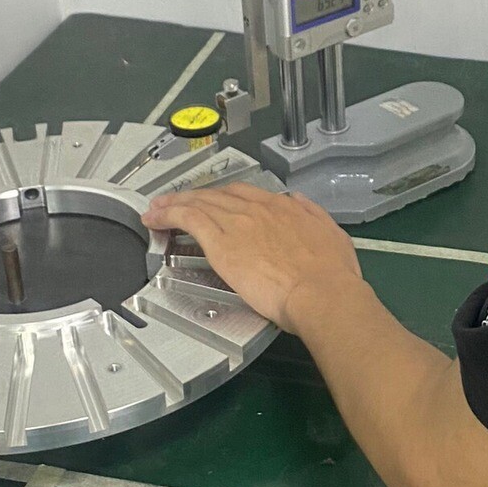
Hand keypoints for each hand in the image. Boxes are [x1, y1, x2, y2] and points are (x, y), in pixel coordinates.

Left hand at [142, 182, 361, 331]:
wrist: (321, 292)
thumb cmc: (331, 275)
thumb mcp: (332, 234)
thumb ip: (312, 214)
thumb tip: (297, 201)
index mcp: (283, 208)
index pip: (244, 194)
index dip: (224, 196)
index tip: (214, 201)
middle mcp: (257, 210)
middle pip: (216, 195)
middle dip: (194, 196)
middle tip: (176, 201)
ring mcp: (237, 224)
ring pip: (198, 203)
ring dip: (174, 203)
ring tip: (157, 208)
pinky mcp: (221, 243)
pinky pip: (188, 218)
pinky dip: (168, 214)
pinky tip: (155, 218)